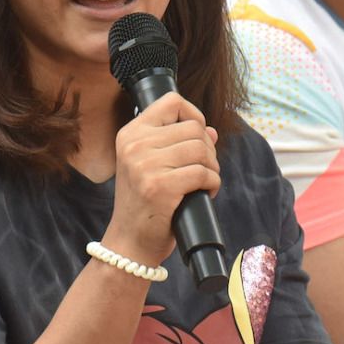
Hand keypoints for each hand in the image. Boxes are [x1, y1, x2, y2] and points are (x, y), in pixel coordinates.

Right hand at [103, 92, 218, 266]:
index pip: (171, 102)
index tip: (196, 136)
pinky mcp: (160, 186)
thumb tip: (210, 130)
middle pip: (193, 128)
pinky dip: (212, 184)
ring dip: (212, 167)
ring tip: (204, 182)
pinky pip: (203, 173)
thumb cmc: (144, 203)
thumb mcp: (151, 165)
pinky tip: (205, 193)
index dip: (193, 115)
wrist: (130, 241)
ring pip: (201, 149)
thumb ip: (177, 143)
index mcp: (130, 134)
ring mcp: (145, 165)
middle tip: (203, 169)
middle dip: (208, 149)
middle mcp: (134, 145)